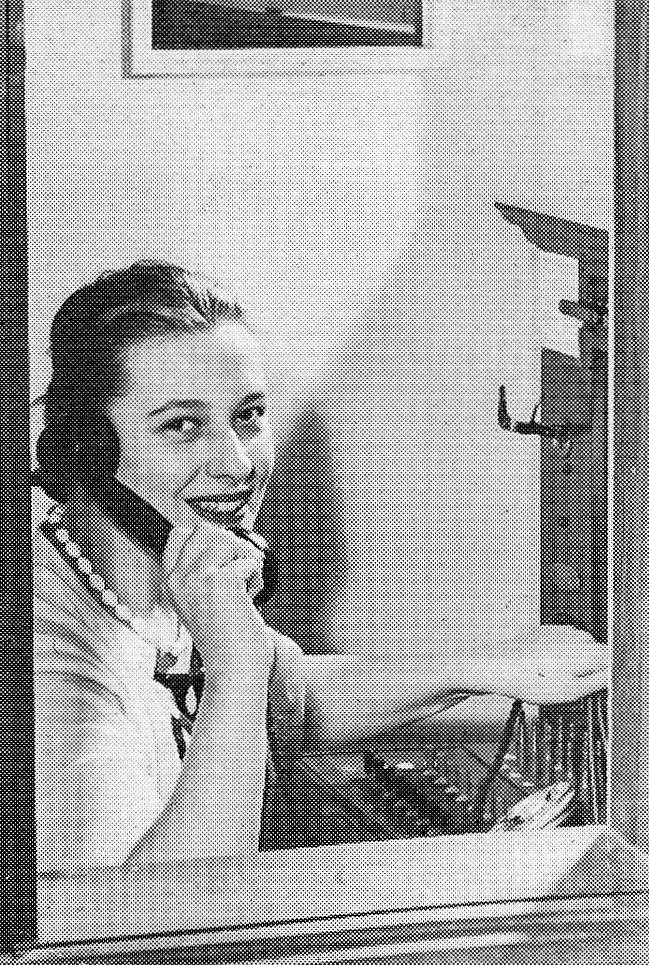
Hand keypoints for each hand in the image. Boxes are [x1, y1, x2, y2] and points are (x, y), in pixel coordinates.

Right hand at [163, 523, 273, 678]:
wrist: (234, 670)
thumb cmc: (226, 639)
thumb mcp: (200, 600)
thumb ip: (200, 570)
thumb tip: (220, 536)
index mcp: (171, 582)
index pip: (180, 534)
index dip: (206, 542)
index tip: (219, 568)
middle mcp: (179, 578)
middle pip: (207, 529)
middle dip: (229, 548)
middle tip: (234, 579)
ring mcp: (198, 578)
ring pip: (230, 539)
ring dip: (246, 562)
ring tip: (243, 592)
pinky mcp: (221, 582)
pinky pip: (250, 560)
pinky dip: (257, 579)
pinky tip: (249, 602)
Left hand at [489, 626, 607, 703]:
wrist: (498, 667)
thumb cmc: (529, 680)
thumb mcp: (572, 692)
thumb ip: (600, 682)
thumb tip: (613, 676)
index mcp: (589, 651)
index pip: (613, 662)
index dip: (606, 676)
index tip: (594, 686)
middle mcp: (578, 636)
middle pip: (596, 655)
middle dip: (588, 670)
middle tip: (570, 686)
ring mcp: (562, 630)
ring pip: (578, 650)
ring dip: (572, 663)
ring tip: (552, 678)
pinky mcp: (547, 630)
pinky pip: (561, 645)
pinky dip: (557, 657)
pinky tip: (542, 669)